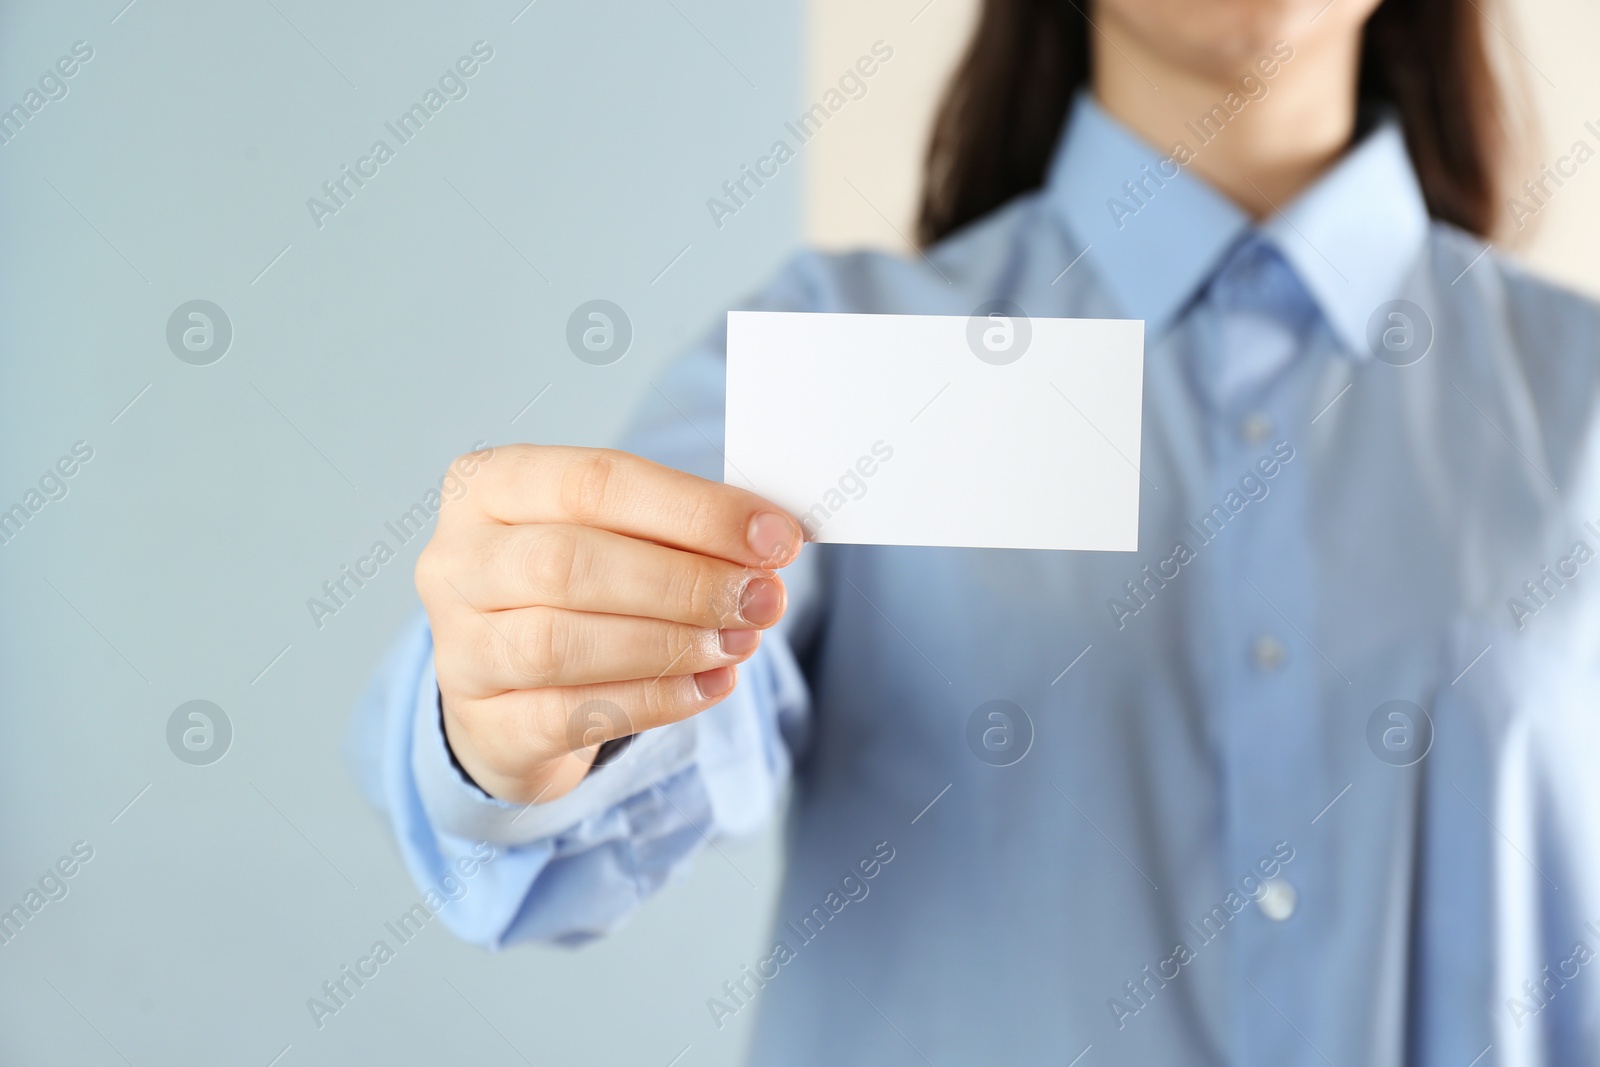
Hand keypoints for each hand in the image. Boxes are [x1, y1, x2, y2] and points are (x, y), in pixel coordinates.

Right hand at [415, 445, 802, 804]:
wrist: (514, 689)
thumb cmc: (578, 589)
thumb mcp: (617, 535)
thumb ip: (679, 529)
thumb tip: (769, 539)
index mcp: (488, 486)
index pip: (594, 482)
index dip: (694, 511)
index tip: (775, 536)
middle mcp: (456, 561)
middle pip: (568, 565)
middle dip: (684, 582)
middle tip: (762, 597)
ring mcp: (458, 648)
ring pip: (560, 644)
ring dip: (670, 643)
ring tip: (740, 641)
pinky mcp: (481, 724)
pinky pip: (568, 716)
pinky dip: (654, 700)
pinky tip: (709, 685)